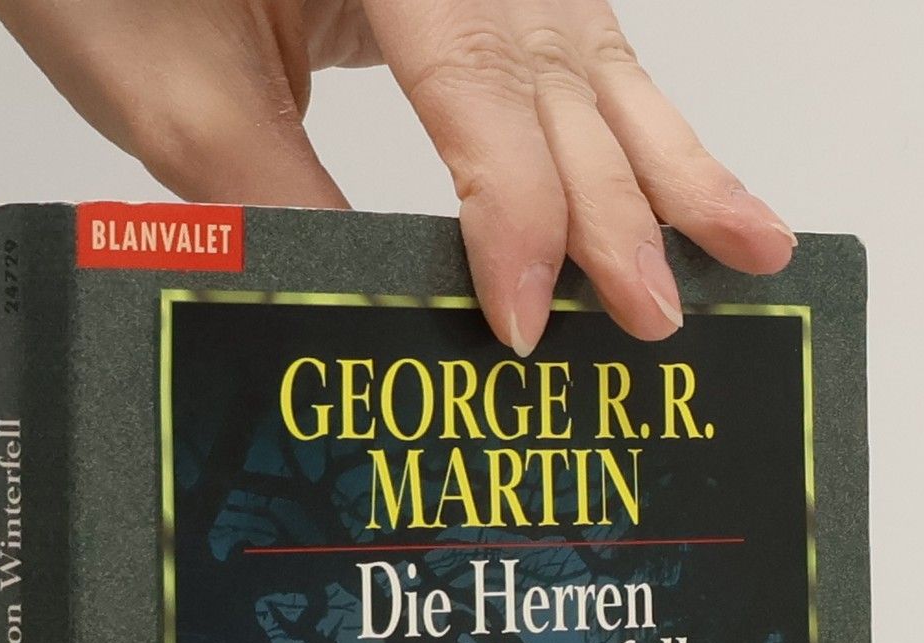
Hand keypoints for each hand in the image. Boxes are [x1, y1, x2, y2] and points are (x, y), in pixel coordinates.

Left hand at [0, 0, 795, 351]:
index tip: (527, 321)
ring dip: (665, 154)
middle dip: (620, 198)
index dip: (515, 209)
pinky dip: (621, 116)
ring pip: (586, 44)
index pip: (477, 78)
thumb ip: (278, 205)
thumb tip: (388, 318)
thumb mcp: (174, 97)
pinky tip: (676, 173)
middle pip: (557, 58)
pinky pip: (562, 40)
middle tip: (661, 317)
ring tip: (749, 240)